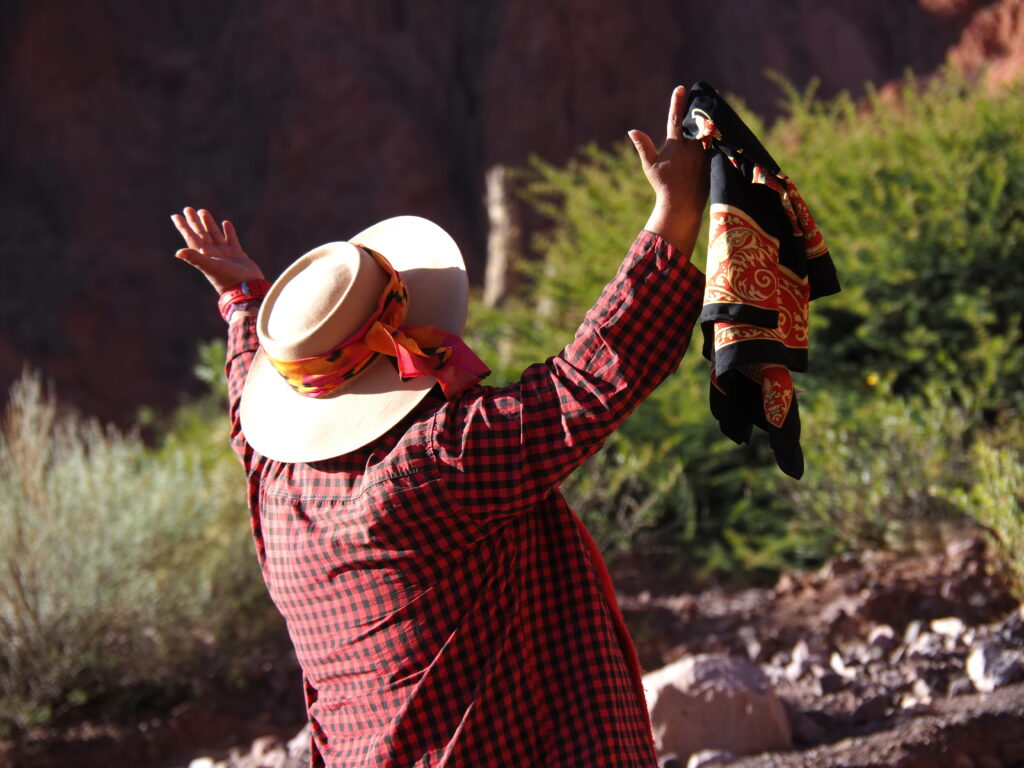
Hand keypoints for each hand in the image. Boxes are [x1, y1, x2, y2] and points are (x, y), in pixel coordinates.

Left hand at [172, 207, 264, 293]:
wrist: (246, 288)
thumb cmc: (227, 279)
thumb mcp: (210, 266)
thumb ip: (195, 258)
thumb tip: (177, 252)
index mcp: (204, 254)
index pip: (191, 237)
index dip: (183, 227)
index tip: (176, 216)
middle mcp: (212, 253)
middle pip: (201, 233)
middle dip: (194, 221)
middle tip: (188, 209)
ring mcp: (225, 254)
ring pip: (214, 234)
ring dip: (209, 223)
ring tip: (203, 211)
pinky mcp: (237, 254)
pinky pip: (231, 239)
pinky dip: (228, 231)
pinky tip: (226, 223)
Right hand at [629, 86, 709, 253]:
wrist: (681, 204)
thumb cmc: (663, 185)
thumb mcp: (650, 166)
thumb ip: (643, 146)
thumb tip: (632, 130)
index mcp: (676, 145)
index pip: (675, 119)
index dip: (677, 103)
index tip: (680, 88)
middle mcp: (692, 147)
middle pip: (698, 121)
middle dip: (702, 107)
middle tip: (709, 91)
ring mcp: (704, 154)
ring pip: (709, 131)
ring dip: (712, 119)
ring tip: (717, 105)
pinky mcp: (712, 161)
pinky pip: (716, 143)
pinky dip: (718, 134)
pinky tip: (724, 127)